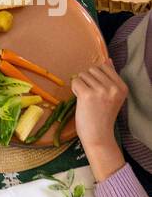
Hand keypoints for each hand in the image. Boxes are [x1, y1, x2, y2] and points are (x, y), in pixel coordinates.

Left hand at [72, 60, 127, 180]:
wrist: (98, 136)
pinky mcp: (87, 95)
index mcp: (122, 87)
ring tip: (87, 101)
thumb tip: (108, 60)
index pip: (104, 67)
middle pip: (91, 69)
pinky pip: (75, 81)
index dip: (96, 78)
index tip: (99, 93)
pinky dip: (74, 89)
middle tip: (92, 98)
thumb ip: (110, 77)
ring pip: (82, 75)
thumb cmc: (102, 115)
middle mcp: (113, 87)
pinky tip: (81, 101)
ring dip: (81, 85)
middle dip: (87, 80)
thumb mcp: (112, 95)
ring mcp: (101, 91)